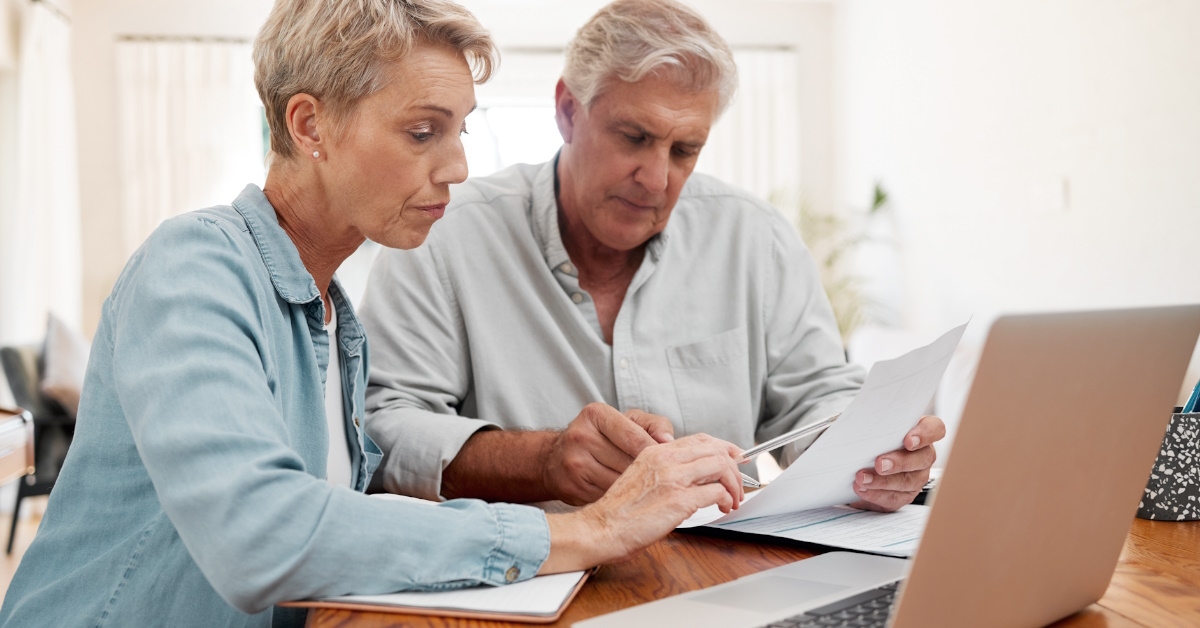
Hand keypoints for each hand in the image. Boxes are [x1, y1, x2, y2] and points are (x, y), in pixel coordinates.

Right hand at [538, 434, 742, 572]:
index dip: (723, 447)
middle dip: (734, 466)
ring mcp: (673, 478)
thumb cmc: (619, 510)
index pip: (699, 439)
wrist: (602, 527)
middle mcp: (665, 459)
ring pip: (721, 466)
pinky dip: (726, 499)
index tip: (734, 458)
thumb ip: (665, 470)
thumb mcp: (641, 477)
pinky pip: (717, 491)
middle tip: (738, 484)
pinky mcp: (679, 499)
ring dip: (734, 483)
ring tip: (733, 499)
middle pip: (715, 449)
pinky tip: (723, 508)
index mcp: (655, 451)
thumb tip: (695, 476)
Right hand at [542, 402, 674, 505]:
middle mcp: (581, 436)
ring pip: (620, 483)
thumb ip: (654, 425)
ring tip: (646, 489)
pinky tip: (627, 496)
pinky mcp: (572, 486)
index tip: (670, 463)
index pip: (635, 437)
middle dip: (648, 473)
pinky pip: (607, 497)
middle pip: (628, 463)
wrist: (555, 458)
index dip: (657, 453)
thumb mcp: (626, 421)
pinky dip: (620, 499)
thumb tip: (669, 441)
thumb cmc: (600, 437)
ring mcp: (574, 463)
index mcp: (596, 415)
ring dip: (636, 489)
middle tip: (662, 480)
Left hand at [850, 415, 945, 511]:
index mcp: (920, 432)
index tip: (908, 440)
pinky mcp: (904, 495)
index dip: (925, 434)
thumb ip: (870, 421)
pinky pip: (895, 498)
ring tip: (862, 478)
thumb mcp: (870, 426)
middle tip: (879, 463)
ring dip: (883, 481)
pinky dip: (876, 495)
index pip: (935, 429)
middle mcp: (923, 454)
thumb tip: (858, 422)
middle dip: (900, 462)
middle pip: (923, 458)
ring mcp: (917, 476)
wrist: (856, 463)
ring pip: (908, 481)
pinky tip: (862, 489)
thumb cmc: (869, 438)